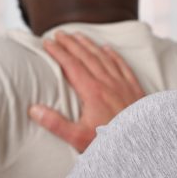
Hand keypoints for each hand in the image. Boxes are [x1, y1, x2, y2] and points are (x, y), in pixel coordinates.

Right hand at [28, 32, 144, 152]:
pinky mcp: (135, 89)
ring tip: (78, 35)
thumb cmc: (110, 142)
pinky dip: (113, 55)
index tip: (47, 42)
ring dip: (89, 44)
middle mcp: (108, 83)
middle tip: (59, 33)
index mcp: (92, 91)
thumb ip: (56, 124)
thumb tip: (34, 110)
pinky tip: (108, 49)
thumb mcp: (79, 138)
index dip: (58, 52)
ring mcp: (123, 84)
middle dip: (71, 43)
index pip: (71, 65)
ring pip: (103, 57)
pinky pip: (122, 65)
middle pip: (86, 56)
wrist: (142, 144)